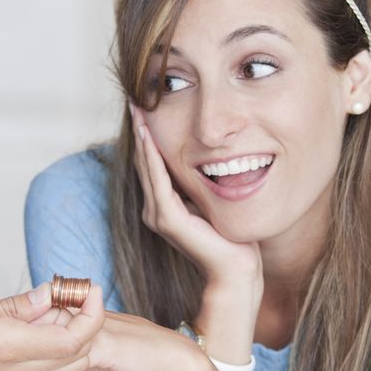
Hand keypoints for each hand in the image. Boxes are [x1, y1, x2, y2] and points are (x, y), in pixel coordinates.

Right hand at [0, 283, 104, 370]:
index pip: (74, 336)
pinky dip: (56, 354)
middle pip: (79, 353)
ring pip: (67, 367)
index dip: (91, 311)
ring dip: (73, 338)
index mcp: (4, 345)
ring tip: (52, 310)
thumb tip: (45, 296)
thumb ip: (10, 305)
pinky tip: (37, 333)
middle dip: (86, 320)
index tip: (86, 288)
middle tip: (70, 295)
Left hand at [28, 309, 206, 370]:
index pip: (32, 327)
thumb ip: (64, 360)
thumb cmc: (130, 356)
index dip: (12, 350)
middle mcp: (77, 318)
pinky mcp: (102, 346)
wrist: (167, 358)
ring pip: (46, 352)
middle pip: (34, 338)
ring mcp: (88, 330)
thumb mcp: (89, 359)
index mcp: (71, 316)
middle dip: (12, 366)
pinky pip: (68, 366)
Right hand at [130, 104, 261, 287]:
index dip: (147, 138)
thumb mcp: (212, 202)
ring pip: (146, 168)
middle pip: (143, 163)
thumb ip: (200, 186)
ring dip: (141, 137)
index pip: (151, 166)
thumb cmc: (230, 239)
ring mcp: (158, 216)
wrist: (235, 270)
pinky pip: (158, 181)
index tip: (145, 109)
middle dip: (140, 130)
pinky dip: (152, 156)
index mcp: (163, 208)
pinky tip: (149, 136)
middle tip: (135, 100)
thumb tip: (206, 159)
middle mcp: (155, 211)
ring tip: (138, 110)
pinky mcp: (169, 220)